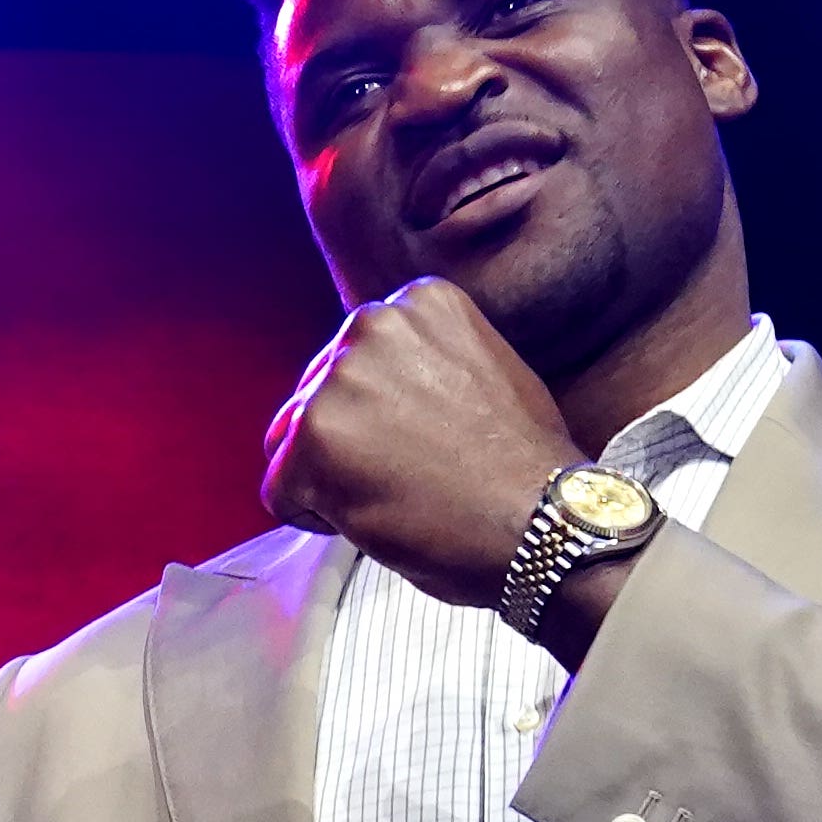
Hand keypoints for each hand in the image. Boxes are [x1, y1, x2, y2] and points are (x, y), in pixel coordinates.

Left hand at [259, 279, 587, 616]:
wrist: (542, 520)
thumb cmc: (522, 463)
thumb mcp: (483, 367)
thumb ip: (425, 360)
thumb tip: (381, 385)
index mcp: (417, 301)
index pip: (356, 359)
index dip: (379, 413)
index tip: (420, 437)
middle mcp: (372, 325)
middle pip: (317, 396)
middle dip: (348, 442)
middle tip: (409, 473)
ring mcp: (339, 381)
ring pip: (293, 442)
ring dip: (329, 478)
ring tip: (396, 493)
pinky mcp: (314, 440)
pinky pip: (280, 491)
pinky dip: (314, 516)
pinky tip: (374, 516)